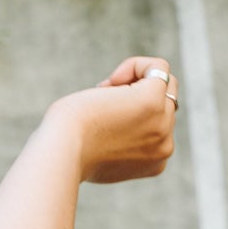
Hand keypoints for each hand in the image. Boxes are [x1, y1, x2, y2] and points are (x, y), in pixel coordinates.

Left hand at [46, 54, 177, 184]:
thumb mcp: (100, 152)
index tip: (102, 122)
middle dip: (132, 98)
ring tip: (103, 94)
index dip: (130, 116)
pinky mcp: (153, 99)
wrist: (63, 150)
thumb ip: (119, 141)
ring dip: (132, 83)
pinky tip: (112, 80)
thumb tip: (123, 115)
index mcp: (155, 163)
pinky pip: (159, 68)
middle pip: (162, 105)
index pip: (157, 126)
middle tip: (99, 106)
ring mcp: (162, 122)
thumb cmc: (68, 149)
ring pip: (165, 85)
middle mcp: (164, 146)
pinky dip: (136, 65)